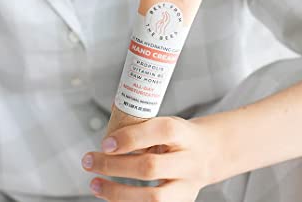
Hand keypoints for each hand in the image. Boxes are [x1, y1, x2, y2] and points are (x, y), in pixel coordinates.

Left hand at [81, 116, 220, 200]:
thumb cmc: (182, 136)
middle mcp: (188, 160)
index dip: (131, 138)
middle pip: (151, 167)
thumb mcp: (169, 122)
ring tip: (95, 183)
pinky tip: (110, 195)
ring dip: (117, 192)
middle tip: (90, 161)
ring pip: (153, 197)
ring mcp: (187, 185)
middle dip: (115, 166)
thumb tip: (114, 109)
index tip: (106, 142)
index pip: (161, 131)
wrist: (211, 153)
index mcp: (184, 133)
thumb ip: (143, 122)